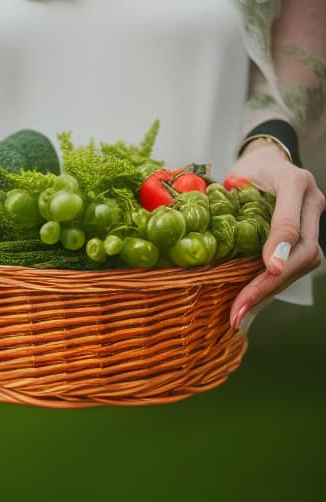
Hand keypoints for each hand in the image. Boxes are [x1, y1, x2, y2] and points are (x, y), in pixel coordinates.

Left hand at [227, 138, 324, 329]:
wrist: (268, 163)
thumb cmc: (250, 169)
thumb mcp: (238, 175)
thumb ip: (231, 198)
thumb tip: (215, 235)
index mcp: (294, 182)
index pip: (291, 219)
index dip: (281, 244)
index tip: (271, 268)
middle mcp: (312, 202)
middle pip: (305, 251)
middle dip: (271, 282)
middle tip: (241, 306)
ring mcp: (314, 220)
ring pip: (305, 263)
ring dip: (271, 290)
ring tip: (241, 310)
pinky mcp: (308, 235)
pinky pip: (296, 264)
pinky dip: (273, 285)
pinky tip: (252, 301)